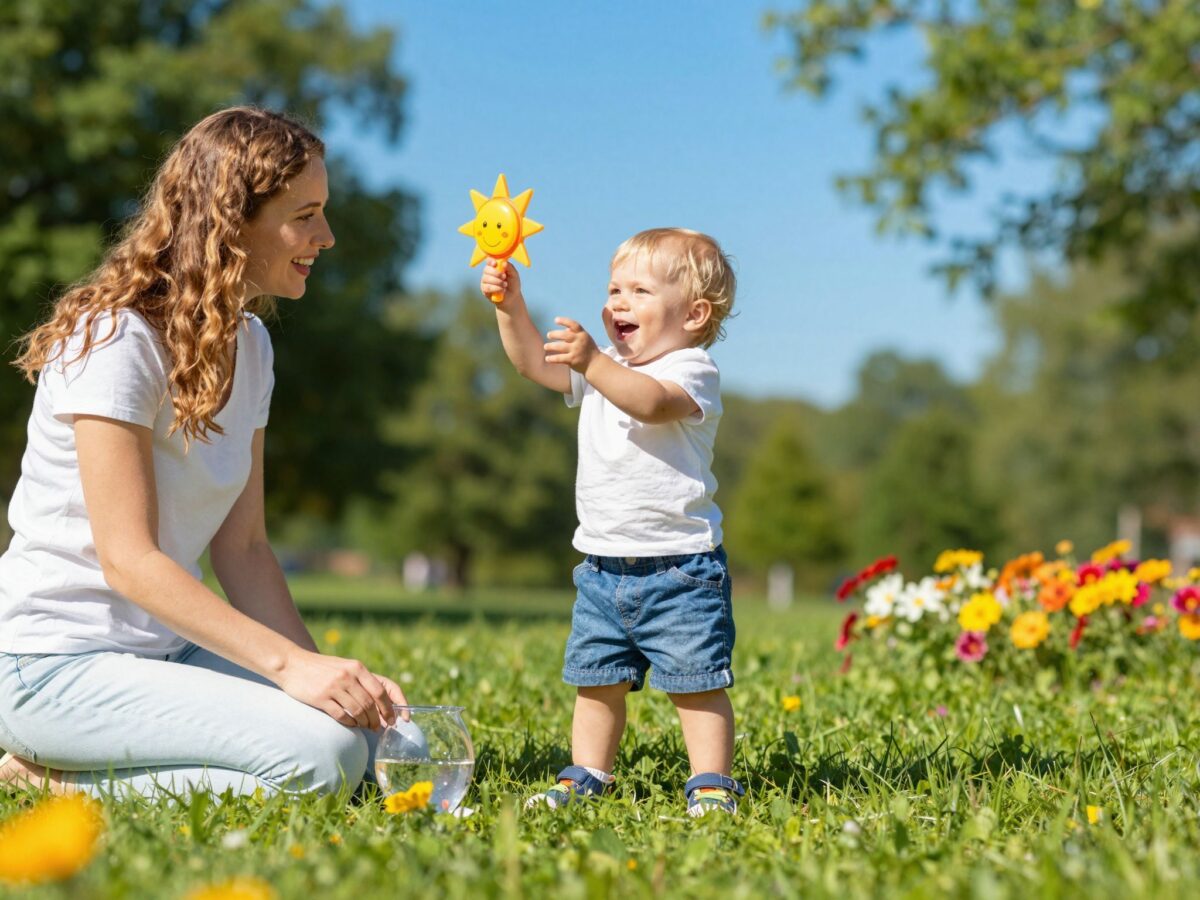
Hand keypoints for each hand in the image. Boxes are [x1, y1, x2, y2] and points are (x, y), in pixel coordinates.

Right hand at [277, 649, 406, 729]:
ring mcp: (334, 687)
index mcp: (357, 667)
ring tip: (366, 727)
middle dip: (379, 719)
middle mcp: (348, 676)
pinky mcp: (321, 698)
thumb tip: (382, 704)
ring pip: (359, 712)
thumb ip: (362, 682)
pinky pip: (342, 716)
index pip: (383, 689)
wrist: (292, 664)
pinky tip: (351, 724)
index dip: (394, 706)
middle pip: (372, 704)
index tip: (399, 719)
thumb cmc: (322, 668)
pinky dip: (350, 723)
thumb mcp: (345, 667)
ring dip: (365, 723)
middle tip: (379, 728)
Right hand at [480, 258, 521, 304]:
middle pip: (486, 269)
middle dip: (496, 273)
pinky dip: (496, 288)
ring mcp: (485, 281)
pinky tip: (502, 290)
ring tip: (505, 285)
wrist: (512, 297)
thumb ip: (510, 268)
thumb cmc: (512, 283)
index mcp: (494, 266)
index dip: (490, 261)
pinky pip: (487, 287)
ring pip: (486, 278)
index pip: (489, 260)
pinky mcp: (484, 289)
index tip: (495, 263)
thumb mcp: (514, 275)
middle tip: (504, 276)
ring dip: (497, 282)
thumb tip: (504, 262)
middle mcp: (488, 272)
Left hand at [544, 317, 598, 372]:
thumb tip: (565, 329)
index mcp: (583, 334)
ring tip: (545, 346)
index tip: (555, 320)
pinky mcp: (572, 360)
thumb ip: (576, 334)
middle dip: (555, 334)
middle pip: (565, 335)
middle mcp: (580, 341)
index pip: (574, 325)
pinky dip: (552, 359)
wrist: (596, 364)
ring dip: (551, 346)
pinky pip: (560, 358)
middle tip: (548, 335)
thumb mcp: (585, 339)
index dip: (564, 321)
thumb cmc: (588, 350)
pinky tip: (547, 359)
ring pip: (560, 347)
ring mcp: (576, 351)